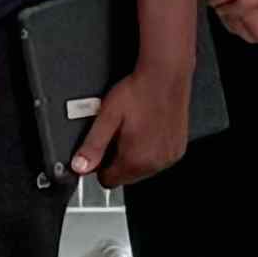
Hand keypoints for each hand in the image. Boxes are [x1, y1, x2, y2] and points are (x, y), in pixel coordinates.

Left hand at [74, 59, 193, 188]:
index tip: (101, 149)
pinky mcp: (178, 148)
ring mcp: (169, 156)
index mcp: (135, 160)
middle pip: (127, 176)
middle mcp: (156, 163)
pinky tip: (148, 130)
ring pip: (143, 168)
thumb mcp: (107, 117)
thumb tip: (79, 166)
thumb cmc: (139, 92)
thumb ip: (92, 145)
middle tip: (118, 133)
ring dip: (135, 155)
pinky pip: (159, 159)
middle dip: (118, 159)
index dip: (100, 165)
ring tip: (134, 129)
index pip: (109, 180)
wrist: (166, 75)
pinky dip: (151, 149)